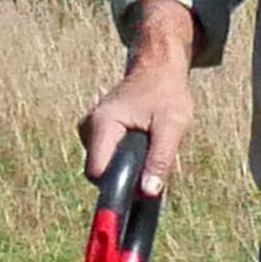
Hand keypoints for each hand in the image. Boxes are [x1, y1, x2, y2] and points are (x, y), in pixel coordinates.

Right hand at [81, 0, 198, 195]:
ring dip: (126, 166)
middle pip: (100, 173)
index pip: (97, 174)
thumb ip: (160, 160)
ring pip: (104, 167)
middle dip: (126, 175)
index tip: (139, 191)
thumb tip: (149, 193)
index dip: (117, 186)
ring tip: (147, 144)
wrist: (157, 68)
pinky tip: (139, 142)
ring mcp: (89, 131)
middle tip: (152, 158)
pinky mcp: (95, 133)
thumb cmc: (166, 93)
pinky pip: (106, 158)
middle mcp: (88, 128)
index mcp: (102, 126)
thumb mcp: (172, 126)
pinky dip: (123, 158)